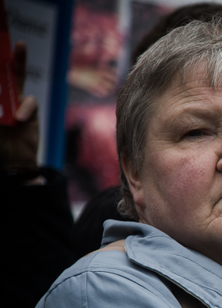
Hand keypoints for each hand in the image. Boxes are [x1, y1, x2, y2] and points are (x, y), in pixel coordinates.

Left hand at [1, 42, 38, 170]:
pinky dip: (24, 109)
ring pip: (16, 77)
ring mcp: (14, 100)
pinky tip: (18, 119)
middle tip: (10, 38)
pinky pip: (29, 102)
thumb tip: (7, 95)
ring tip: (19, 49)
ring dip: (18, 62)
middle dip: (6, 56)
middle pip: (2, 70)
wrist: (13, 164)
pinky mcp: (29, 110)